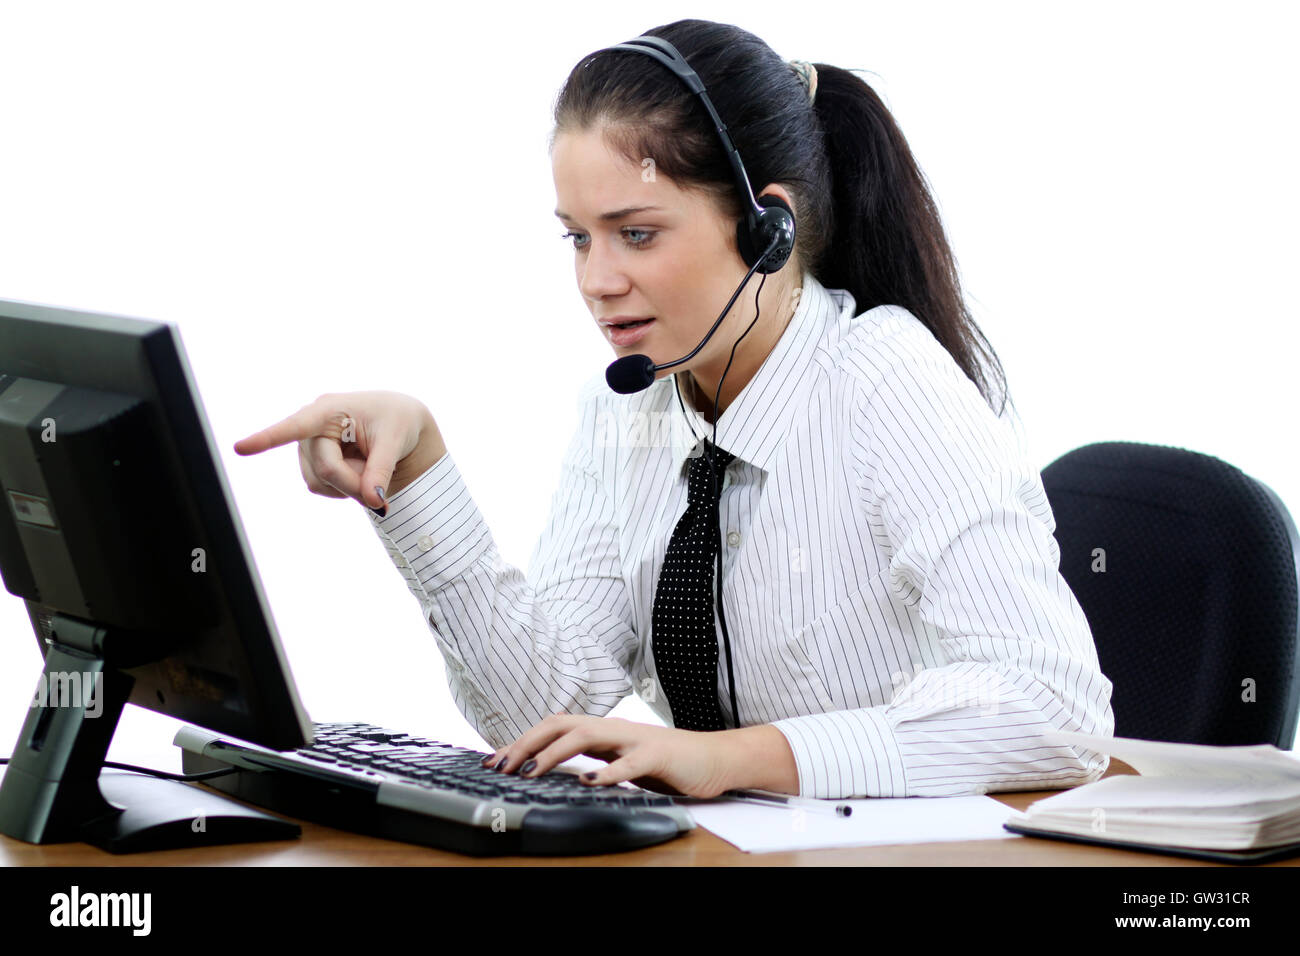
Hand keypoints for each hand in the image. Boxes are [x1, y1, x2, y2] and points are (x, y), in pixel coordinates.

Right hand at [232, 390, 446, 509]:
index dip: (267, 439)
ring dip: (349, 486)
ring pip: (320, 482)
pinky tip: (358, 472)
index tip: (239, 448)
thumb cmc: (397, 422)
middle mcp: (312, 427)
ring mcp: (308, 446)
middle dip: (354, 483)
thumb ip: (382, 470)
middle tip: (382, 494)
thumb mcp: (396, 441)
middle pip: (325, 468)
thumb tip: (373, 500)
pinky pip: (322, 487)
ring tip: (371, 466)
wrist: (399, 426)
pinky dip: (344, 489)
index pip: (296, 426)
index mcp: (330, 409)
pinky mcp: (311, 463)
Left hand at [479, 715, 736, 797]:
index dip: (523, 741)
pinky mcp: (658, 756)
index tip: (495, 759)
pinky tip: (589, 782)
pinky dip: (608, 772)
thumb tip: (556, 770)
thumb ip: (594, 760)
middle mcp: (615, 729)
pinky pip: (629, 762)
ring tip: (531, 771)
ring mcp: (636, 739)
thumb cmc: (668, 763)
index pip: (555, 727)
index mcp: (604, 732)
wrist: (716, 759)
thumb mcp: (621, 761)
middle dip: (527, 743)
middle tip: (501, 765)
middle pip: (562, 723)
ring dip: (554, 752)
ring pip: (587, 736)